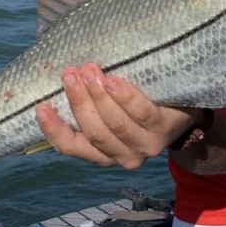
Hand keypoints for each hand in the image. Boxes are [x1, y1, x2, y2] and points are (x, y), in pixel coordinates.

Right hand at [34, 63, 195, 169]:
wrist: (186, 108)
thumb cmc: (139, 104)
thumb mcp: (112, 108)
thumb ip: (88, 99)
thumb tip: (59, 71)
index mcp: (103, 153)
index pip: (71, 147)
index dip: (53, 130)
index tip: (39, 107)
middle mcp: (123, 156)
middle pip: (93, 133)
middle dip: (78, 102)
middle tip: (69, 74)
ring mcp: (145, 145)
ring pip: (115, 125)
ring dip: (98, 97)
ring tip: (89, 71)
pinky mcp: (164, 129)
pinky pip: (142, 114)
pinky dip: (125, 98)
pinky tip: (114, 81)